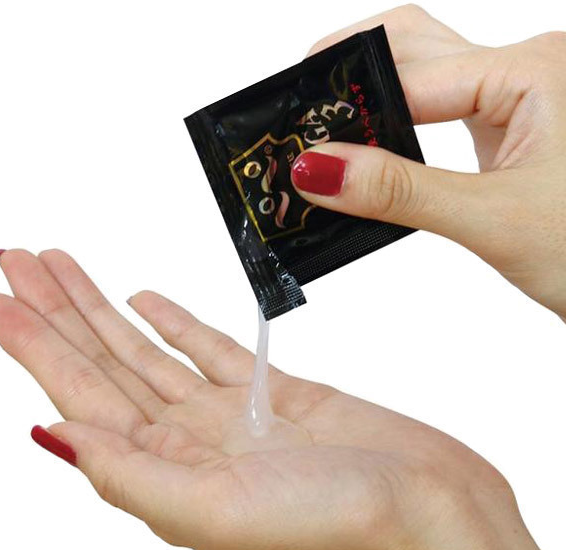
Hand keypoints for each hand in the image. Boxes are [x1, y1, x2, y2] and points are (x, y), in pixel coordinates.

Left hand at [0, 249, 563, 549]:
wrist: (430, 518)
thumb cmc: (335, 528)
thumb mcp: (215, 515)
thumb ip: (130, 475)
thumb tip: (52, 432)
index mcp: (164, 472)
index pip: (78, 392)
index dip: (31, 343)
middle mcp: (187, 442)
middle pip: (103, 362)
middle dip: (55, 310)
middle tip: (14, 258)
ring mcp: (230, 415)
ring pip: (148, 349)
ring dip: (104, 306)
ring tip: (63, 266)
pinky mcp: (275, 393)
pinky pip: (209, 350)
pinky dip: (175, 322)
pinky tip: (146, 299)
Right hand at [292, 5, 565, 320]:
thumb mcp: (492, 220)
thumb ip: (400, 192)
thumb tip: (319, 170)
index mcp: (532, 69)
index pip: (408, 76)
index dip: (349, 109)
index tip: (300, 143)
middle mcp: (526, 68)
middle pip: (412, 45)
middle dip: (351, 72)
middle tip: (300, 109)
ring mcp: (520, 95)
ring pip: (425, 74)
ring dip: (373, 98)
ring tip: (326, 130)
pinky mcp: (512, 126)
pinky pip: (441, 108)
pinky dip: (399, 125)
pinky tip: (373, 147)